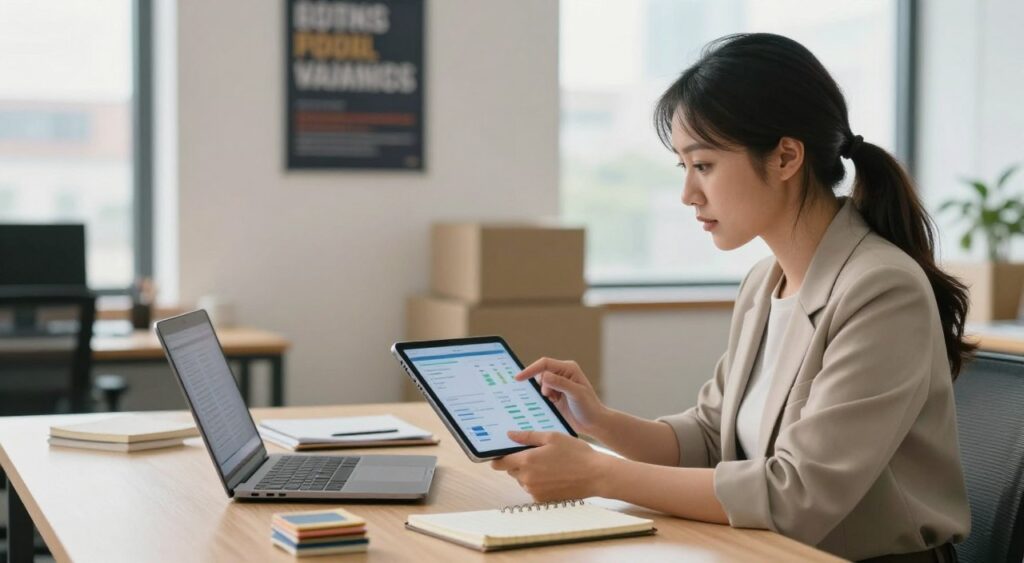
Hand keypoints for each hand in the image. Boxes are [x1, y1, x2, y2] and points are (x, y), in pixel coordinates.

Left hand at [490, 430, 611, 501]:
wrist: (596, 475)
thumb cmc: (576, 453)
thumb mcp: (552, 437)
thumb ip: (528, 436)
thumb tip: (509, 435)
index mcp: (526, 461)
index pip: (499, 463)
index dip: (498, 458)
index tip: (502, 453)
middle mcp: (527, 478)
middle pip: (511, 471)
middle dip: (518, 463)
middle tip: (536, 454)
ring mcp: (534, 491)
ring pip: (522, 480)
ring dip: (529, 473)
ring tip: (548, 464)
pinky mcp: (543, 499)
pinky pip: (533, 489)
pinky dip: (538, 483)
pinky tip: (553, 475)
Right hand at [515, 357, 607, 435]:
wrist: (594, 423)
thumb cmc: (589, 407)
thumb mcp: (576, 394)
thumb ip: (560, 383)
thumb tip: (544, 376)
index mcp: (568, 368)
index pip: (545, 364)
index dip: (530, 369)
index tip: (518, 378)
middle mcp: (562, 374)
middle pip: (540, 373)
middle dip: (540, 384)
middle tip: (551, 397)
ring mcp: (558, 384)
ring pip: (539, 384)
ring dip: (542, 393)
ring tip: (555, 401)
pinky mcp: (554, 395)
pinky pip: (541, 393)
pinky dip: (542, 399)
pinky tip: (553, 404)